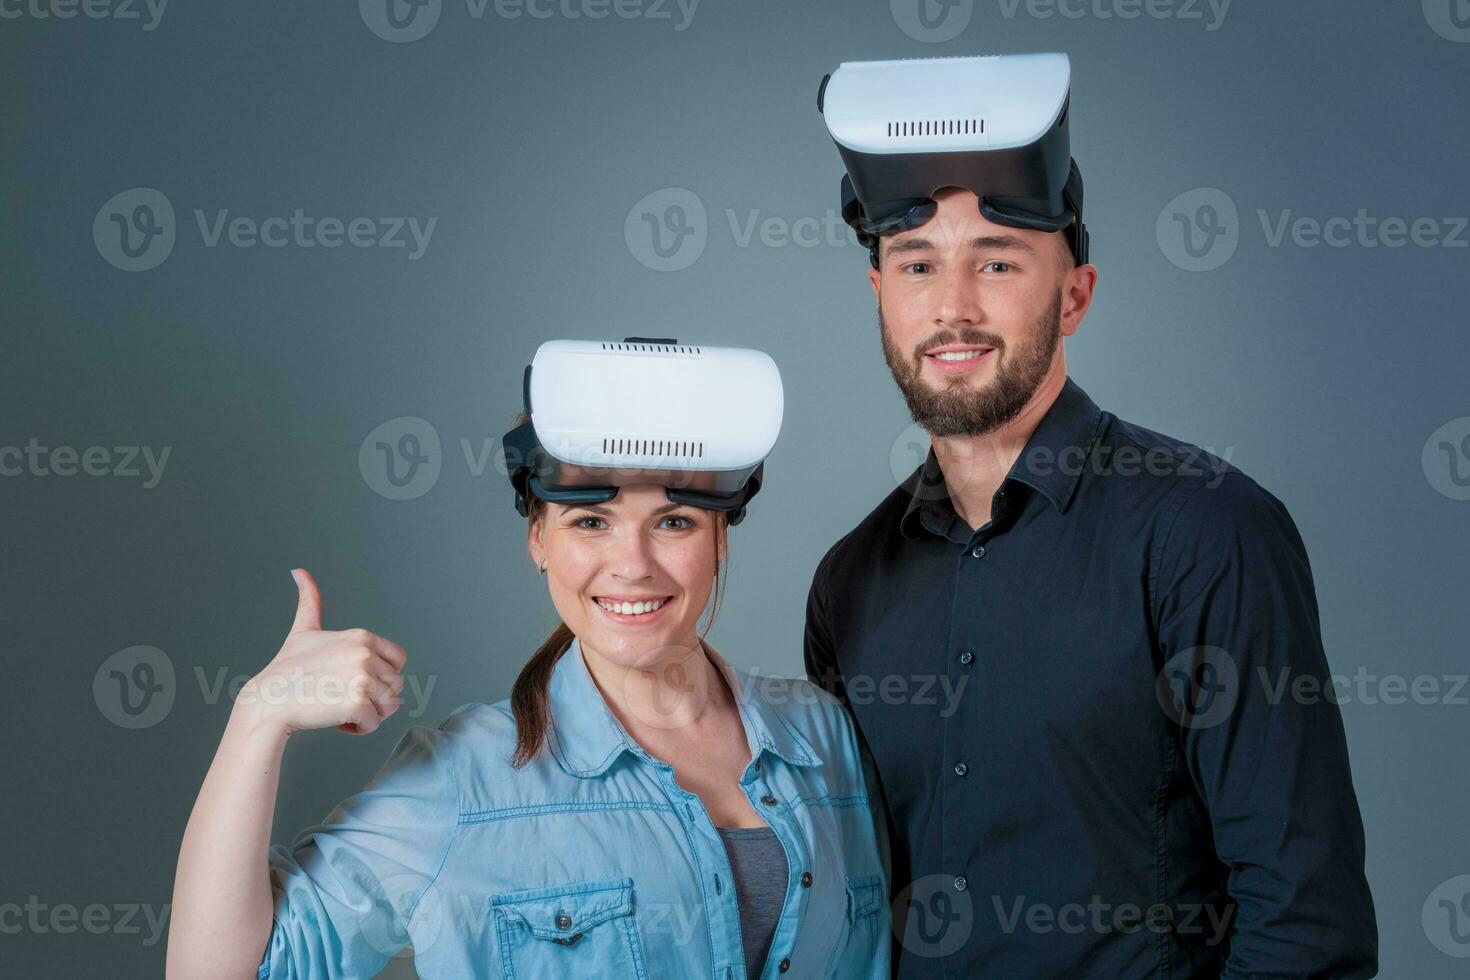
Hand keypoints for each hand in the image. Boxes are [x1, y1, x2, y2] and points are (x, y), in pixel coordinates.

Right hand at [239, 569, 407, 736]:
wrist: (268, 701)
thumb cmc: (286, 670)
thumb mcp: (303, 630)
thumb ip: (310, 601)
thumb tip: (299, 571)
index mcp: (362, 637)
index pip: (399, 661)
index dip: (381, 675)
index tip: (355, 680)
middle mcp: (366, 654)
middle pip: (395, 685)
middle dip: (374, 697)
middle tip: (344, 697)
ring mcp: (363, 677)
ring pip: (389, 706)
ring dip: (368, 714)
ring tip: (342, 708)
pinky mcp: (357, 702)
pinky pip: (375, 723)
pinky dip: (359, 729)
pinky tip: (338, 721)